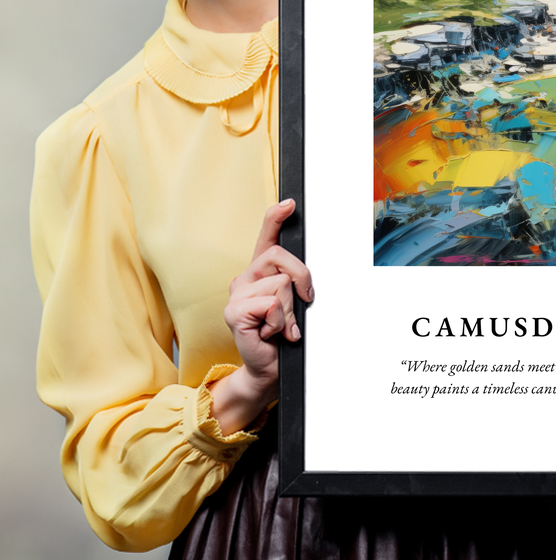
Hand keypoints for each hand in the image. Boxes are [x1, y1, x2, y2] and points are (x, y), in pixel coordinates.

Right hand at [209, 199, 313, 433]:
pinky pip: (271, 304)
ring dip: (290, 310)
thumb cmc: (282, 335)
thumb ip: (295, 284)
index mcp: (260, 272)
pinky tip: (271, 333)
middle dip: (302, 279)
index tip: (290, 203)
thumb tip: (304, 276)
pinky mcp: (234, 312)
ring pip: (281, 284)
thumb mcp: (294, 304)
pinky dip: (280, 322)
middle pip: (281, 257)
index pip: (266, 237)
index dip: (276, 217)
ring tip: (281, 326)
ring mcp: (236, 294)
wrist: (269, 368)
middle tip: (303, 303)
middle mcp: (245, 278)